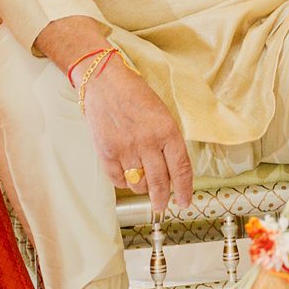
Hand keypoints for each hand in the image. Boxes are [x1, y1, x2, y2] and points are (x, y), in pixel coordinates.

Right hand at [85, 60, 192, 215]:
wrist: (104, 82)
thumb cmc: (136, 94)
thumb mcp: (162, 113)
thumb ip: (168, 139)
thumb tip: (173, 168)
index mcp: (167, 131)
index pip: (181, 168)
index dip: (184, 189)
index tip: (185, 202)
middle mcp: (148, 143)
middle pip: (160, 182)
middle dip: (163, 199)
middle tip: (163, 207)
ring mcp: (126, 149)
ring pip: (138, 184)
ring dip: (143, 189)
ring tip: (145, 186)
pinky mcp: (106, 153)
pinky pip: (118, 180)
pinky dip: (124, 182)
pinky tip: (127, 177)